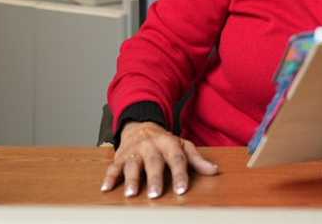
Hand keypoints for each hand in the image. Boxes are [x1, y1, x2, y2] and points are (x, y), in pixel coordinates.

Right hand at [101, 121, 218, 197]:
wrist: (142, 126)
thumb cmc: (166, 142)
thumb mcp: (183, 146)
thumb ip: (197, 160)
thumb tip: (214, 171)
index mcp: (169, 143)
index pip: (176, 159)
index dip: (180, 174)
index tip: (182, 190)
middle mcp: (151, 146)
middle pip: (154, 162)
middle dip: (155, 179)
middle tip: (156, 195)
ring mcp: (134, 151)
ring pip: (132, 164)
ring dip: (132, 179)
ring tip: (132, 194)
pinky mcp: (120, 156)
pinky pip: (113, 167)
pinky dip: (109, 177)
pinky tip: (106, 188)